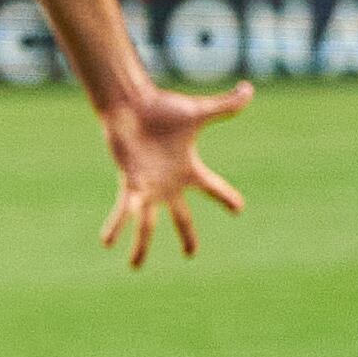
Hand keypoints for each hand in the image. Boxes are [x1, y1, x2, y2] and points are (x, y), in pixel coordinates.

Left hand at [97, 81, 250, 267]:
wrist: (132, 105)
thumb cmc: (163, 109)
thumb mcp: (200, 112)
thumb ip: (226, 105)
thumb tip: (250, 89)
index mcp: (188, 170)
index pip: (214, 189)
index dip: (226, 199)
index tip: (238, 209)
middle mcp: (168, 184)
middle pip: (181, 217)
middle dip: (186, 236)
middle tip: (190, 254)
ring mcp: (148, 187)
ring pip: (148, 223)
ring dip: (142, 245)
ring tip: (134, 267)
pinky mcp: (130, 184)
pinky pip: (124, 210)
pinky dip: (117, 225)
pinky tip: (107, 243)